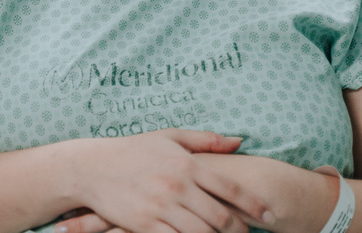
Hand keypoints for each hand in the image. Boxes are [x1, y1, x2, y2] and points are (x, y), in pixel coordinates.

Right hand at [69, 129, 272, 232]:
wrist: (91, 168)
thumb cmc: (133, 150)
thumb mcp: (169, 137)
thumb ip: (206, 140)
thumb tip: (239, 141)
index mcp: (186, 164)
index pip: (230, 187)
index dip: (254, 204)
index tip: (269, 215)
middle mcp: (177, 187)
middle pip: (221, 217)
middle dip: (240, 230)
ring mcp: (161, 208)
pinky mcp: (144, 225)